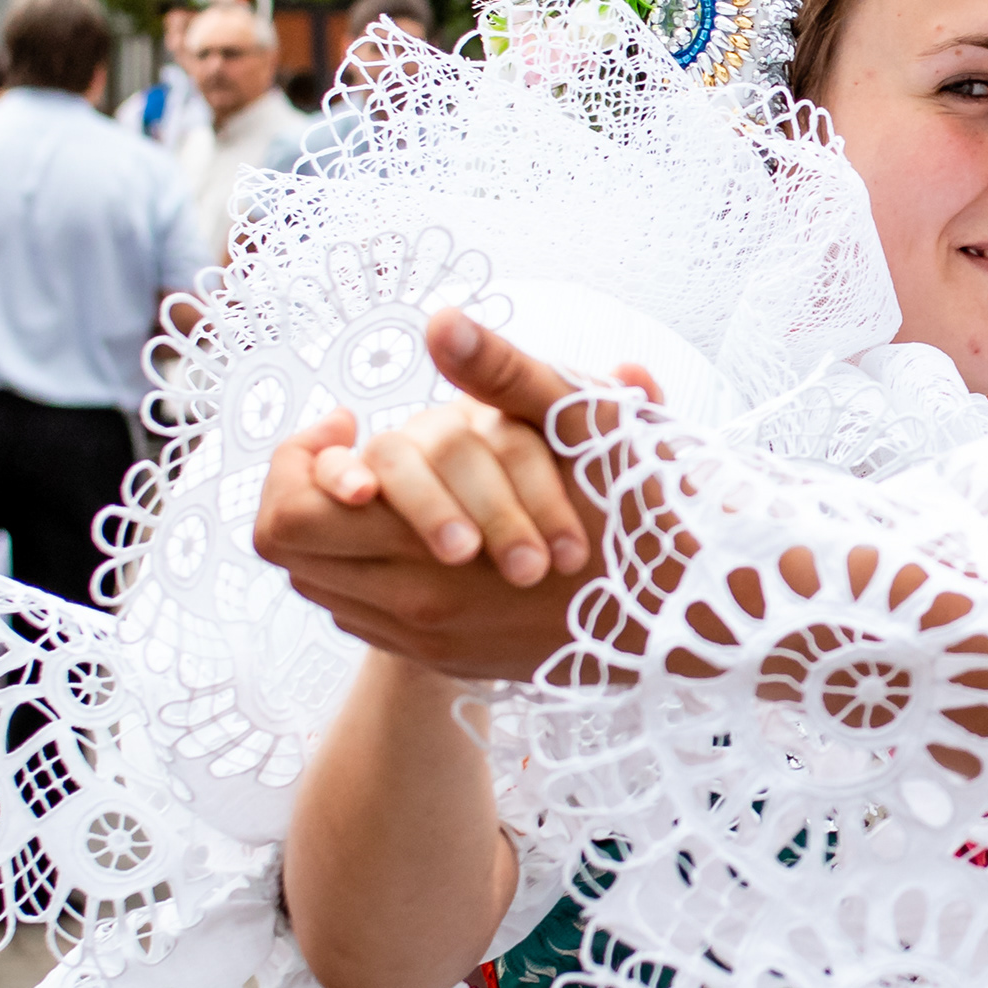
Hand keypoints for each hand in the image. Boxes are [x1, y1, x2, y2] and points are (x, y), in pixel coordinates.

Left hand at [249, 311, 652, 679]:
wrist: (700, 612)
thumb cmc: (645, 508)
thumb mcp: (579, 424)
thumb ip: (501, 373)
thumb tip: (440, 320)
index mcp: (425, 551)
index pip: (287, 518)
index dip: (295, 461)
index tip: (345, 420)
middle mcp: (413, 611)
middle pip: (294, 556)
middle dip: (313, 494)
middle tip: (359, 449)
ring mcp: (431, 646)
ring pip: (326, 591)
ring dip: (343, 537)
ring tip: (393, 491)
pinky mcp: (455, 666)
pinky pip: (369, 622)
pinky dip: (374, 574)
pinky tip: (427, 535)